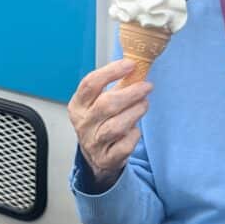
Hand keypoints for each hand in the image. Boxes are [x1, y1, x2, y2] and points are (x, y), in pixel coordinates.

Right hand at [68, 59, 150, 189]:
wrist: (95, 156)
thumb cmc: (100, 122)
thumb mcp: (98, 102)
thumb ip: (115, 86)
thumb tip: (137, 68)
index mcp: (78, 105)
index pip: (90, 84)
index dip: (111, 72)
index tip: (130, 65)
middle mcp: (83, 123)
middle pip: (106, 104)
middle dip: (131, 93)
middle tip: (146, 86)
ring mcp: (93, 142)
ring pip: (117, 126)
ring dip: (135, 112)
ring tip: (144, 104)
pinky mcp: (106, 159)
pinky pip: (124, 145)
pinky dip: (134, 135)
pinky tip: (135, 129)